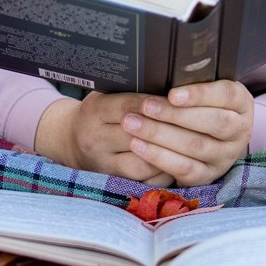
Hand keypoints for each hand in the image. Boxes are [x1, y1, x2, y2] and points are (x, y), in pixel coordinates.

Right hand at [34, 91, 179, 182]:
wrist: (68, 140)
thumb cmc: (97, 113)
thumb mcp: (105, 95)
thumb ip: (130, 92)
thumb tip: (171, 85)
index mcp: (95, 111)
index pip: (126, 106)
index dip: (154, 104)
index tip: (179, 100)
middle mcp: (96, 140)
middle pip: (136, 137)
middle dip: (168, 131)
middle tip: (197, 124)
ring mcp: (103, 164)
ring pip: (142, 164)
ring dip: (169, 155)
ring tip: (192, 144)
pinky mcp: (113, 181)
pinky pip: (145, 181)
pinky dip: (165, 173)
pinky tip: (182, 163)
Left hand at [120, 79, 254, 185]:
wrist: (211, 139)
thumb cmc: (201, 105)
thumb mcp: (205, 90)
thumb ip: (192, 81)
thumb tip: (162, 70)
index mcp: (241, 104)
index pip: (226, 96)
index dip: (200, 94)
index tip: (172, 94)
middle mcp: (240, 131)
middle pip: (212, 123)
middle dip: (174, 115)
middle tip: (145, 106)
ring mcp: (225, 156)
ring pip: (195, 146)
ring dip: (160, 135)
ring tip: (132, 124)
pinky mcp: (208, 175)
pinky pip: (184, 168)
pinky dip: (159, 157)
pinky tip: (138, 146)